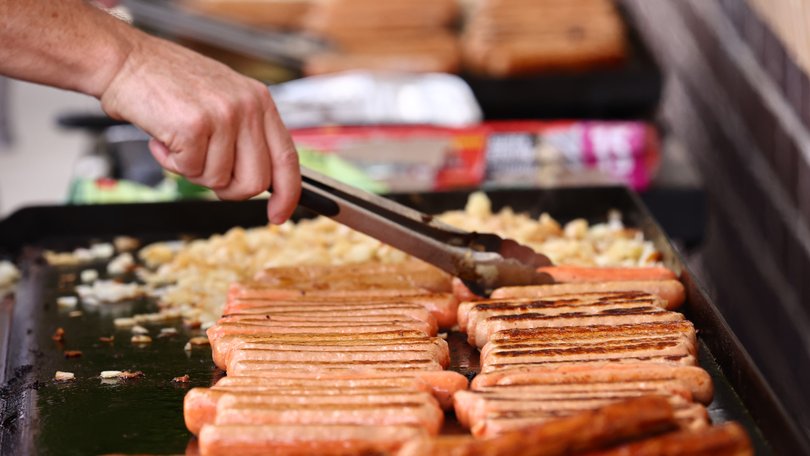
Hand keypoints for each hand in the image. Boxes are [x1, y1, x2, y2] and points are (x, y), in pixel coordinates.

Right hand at [99, 35, 300, 222]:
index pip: (287, 158)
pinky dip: (170, 162)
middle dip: (227, 189)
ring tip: (178, 140)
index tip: (278, 215)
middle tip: (202, 169)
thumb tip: (262, 180)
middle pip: (255, 181)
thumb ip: (246, 134)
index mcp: (260, 101)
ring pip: (218, 180)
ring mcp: (223, 116)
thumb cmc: (169, 83)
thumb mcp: (224, 99)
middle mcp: (247, 107)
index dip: (287, 193)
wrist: (124, 60)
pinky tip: (163, 136)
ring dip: (191, 170)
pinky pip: (188, 170)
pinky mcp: (194, 126)